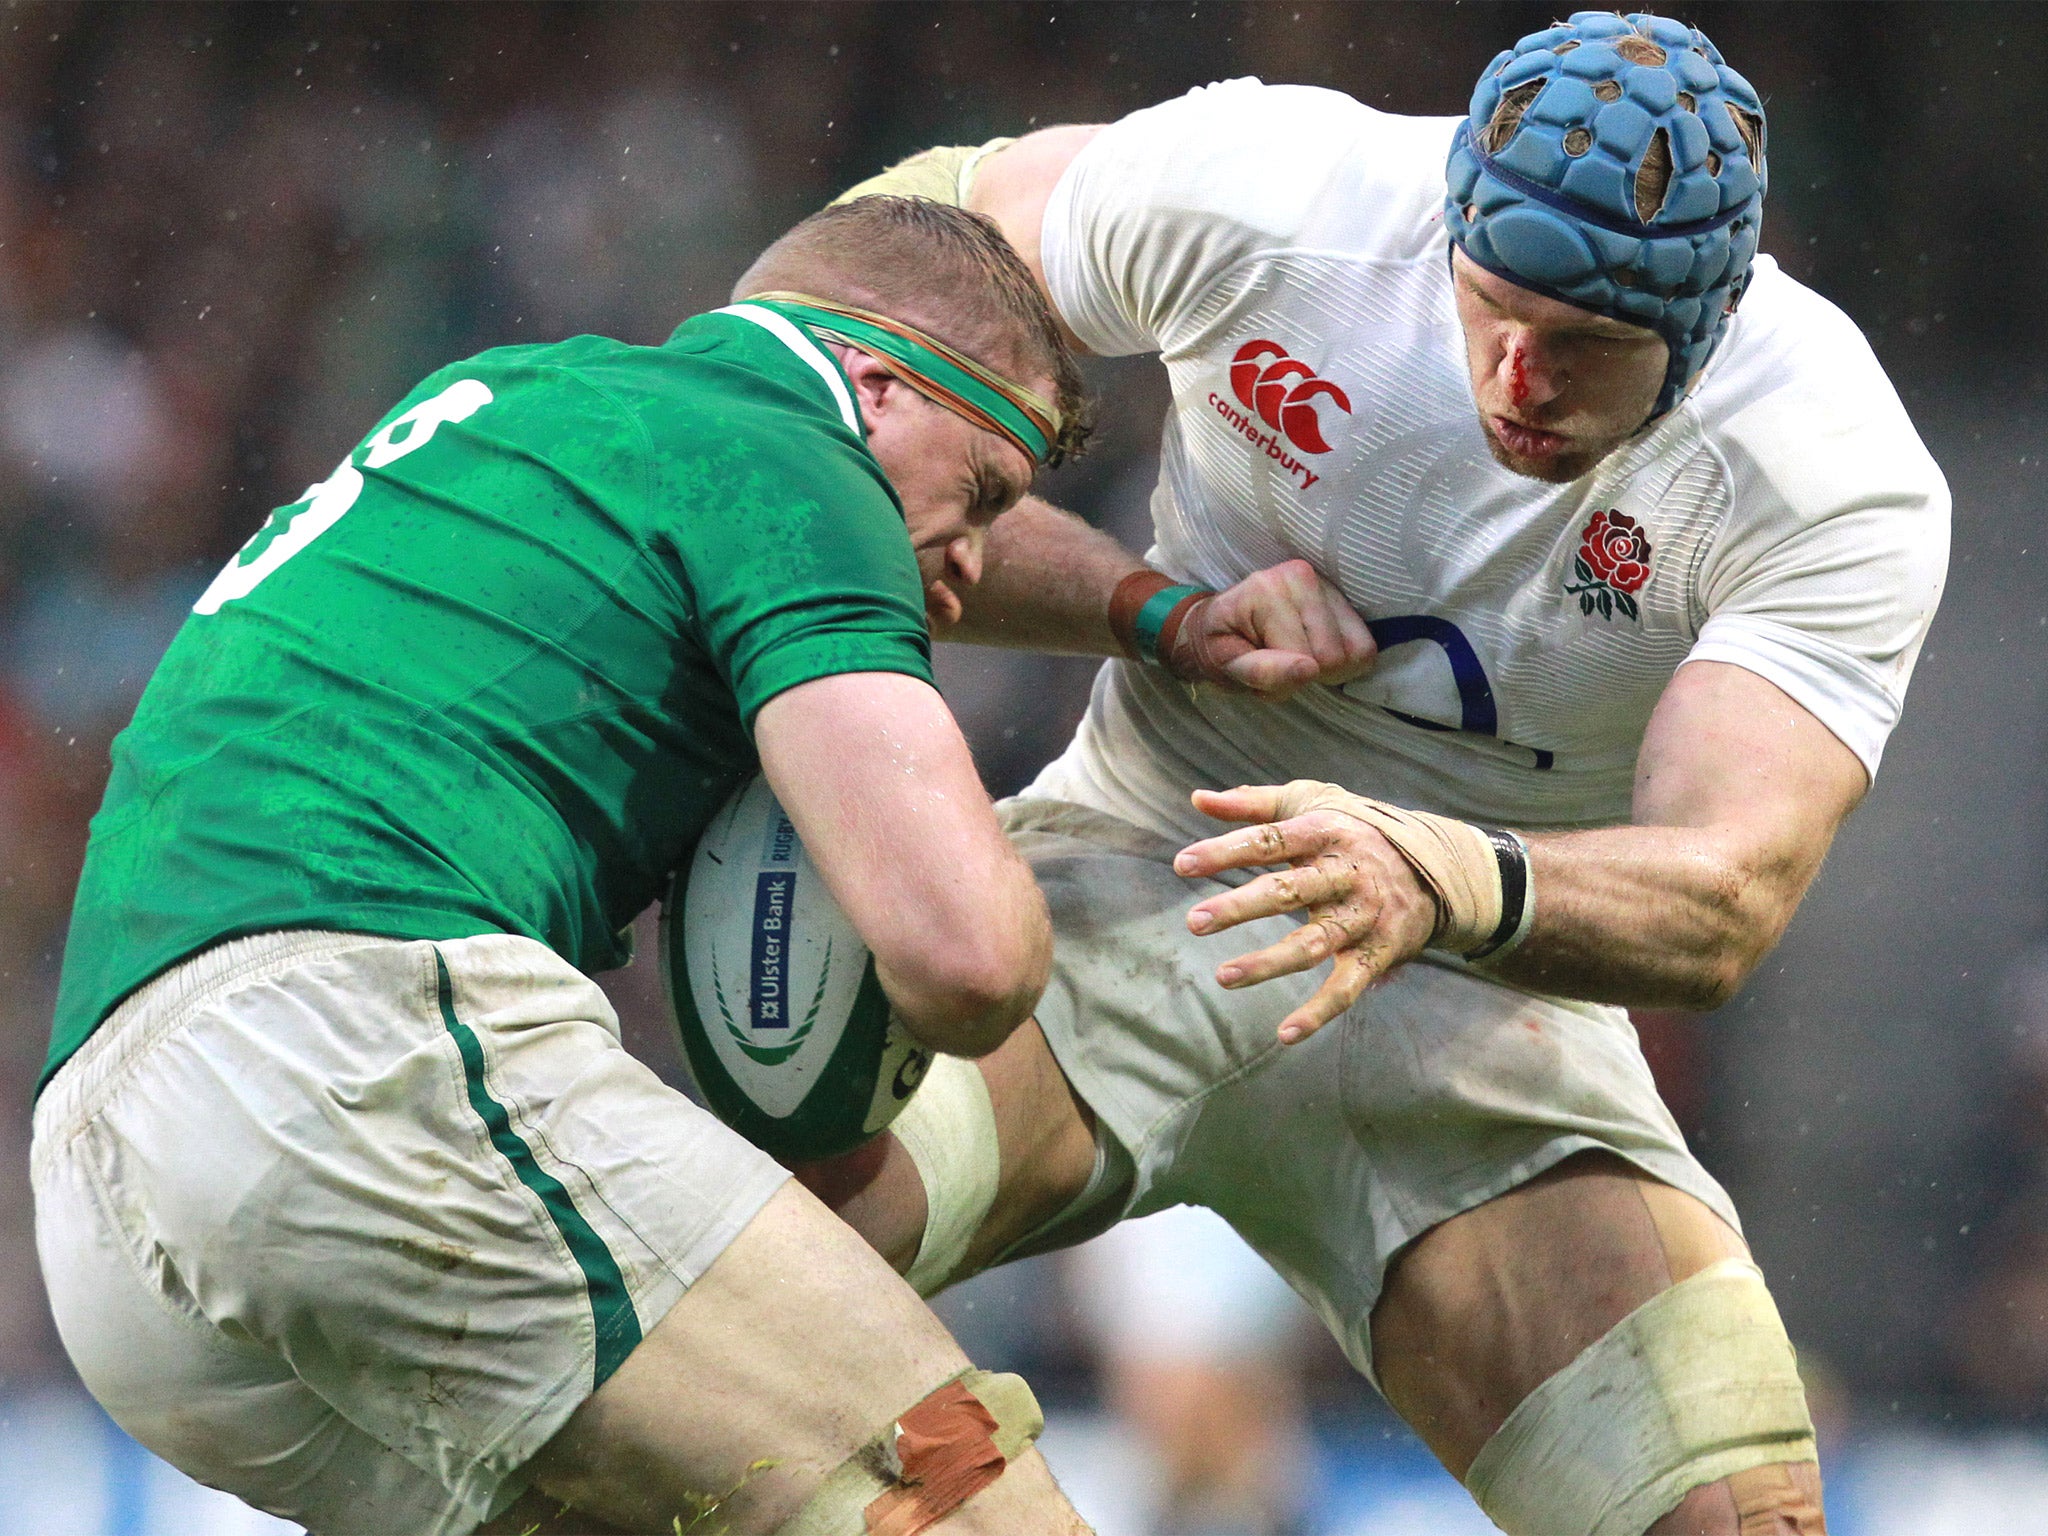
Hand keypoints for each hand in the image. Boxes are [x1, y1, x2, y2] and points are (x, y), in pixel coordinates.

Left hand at [1167, 560, 1374, 697]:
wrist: (1223, 625)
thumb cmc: (1221, 646)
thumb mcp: (1227, 667)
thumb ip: (1263, 672)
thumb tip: (1309, 670)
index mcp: (1267, 590)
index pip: (1307, 660)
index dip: (1288, 679)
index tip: (1262, 667)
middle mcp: (1301, 576)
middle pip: (1335, 656)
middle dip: (1310, 673)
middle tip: (1280, 664)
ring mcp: (1327, 582)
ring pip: (1356, 651)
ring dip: (1328, 668)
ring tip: (1296, 656)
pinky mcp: (1343, 595)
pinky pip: (1366, 644)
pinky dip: (1345, 658)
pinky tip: (1316, 649)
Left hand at [1174, 780, 1438, 1043]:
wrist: (1438, 869)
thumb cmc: (1352, 830)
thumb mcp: (1309, 804)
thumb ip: (1252, 805)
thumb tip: (1197, 798)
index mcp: (1326, 832)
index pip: (1270, 841)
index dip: (1226, 852)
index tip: (1182, 865)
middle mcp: (1347, 874)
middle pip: (1290, 891)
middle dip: (1241, 907)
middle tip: (1193, 922)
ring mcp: (1364, 917)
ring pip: (1315, 943)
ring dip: (1269, 963)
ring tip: (1223, 977)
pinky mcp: (1378, 954)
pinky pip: (1348, 987)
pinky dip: (1320, 1012)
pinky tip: (1285, 1033)